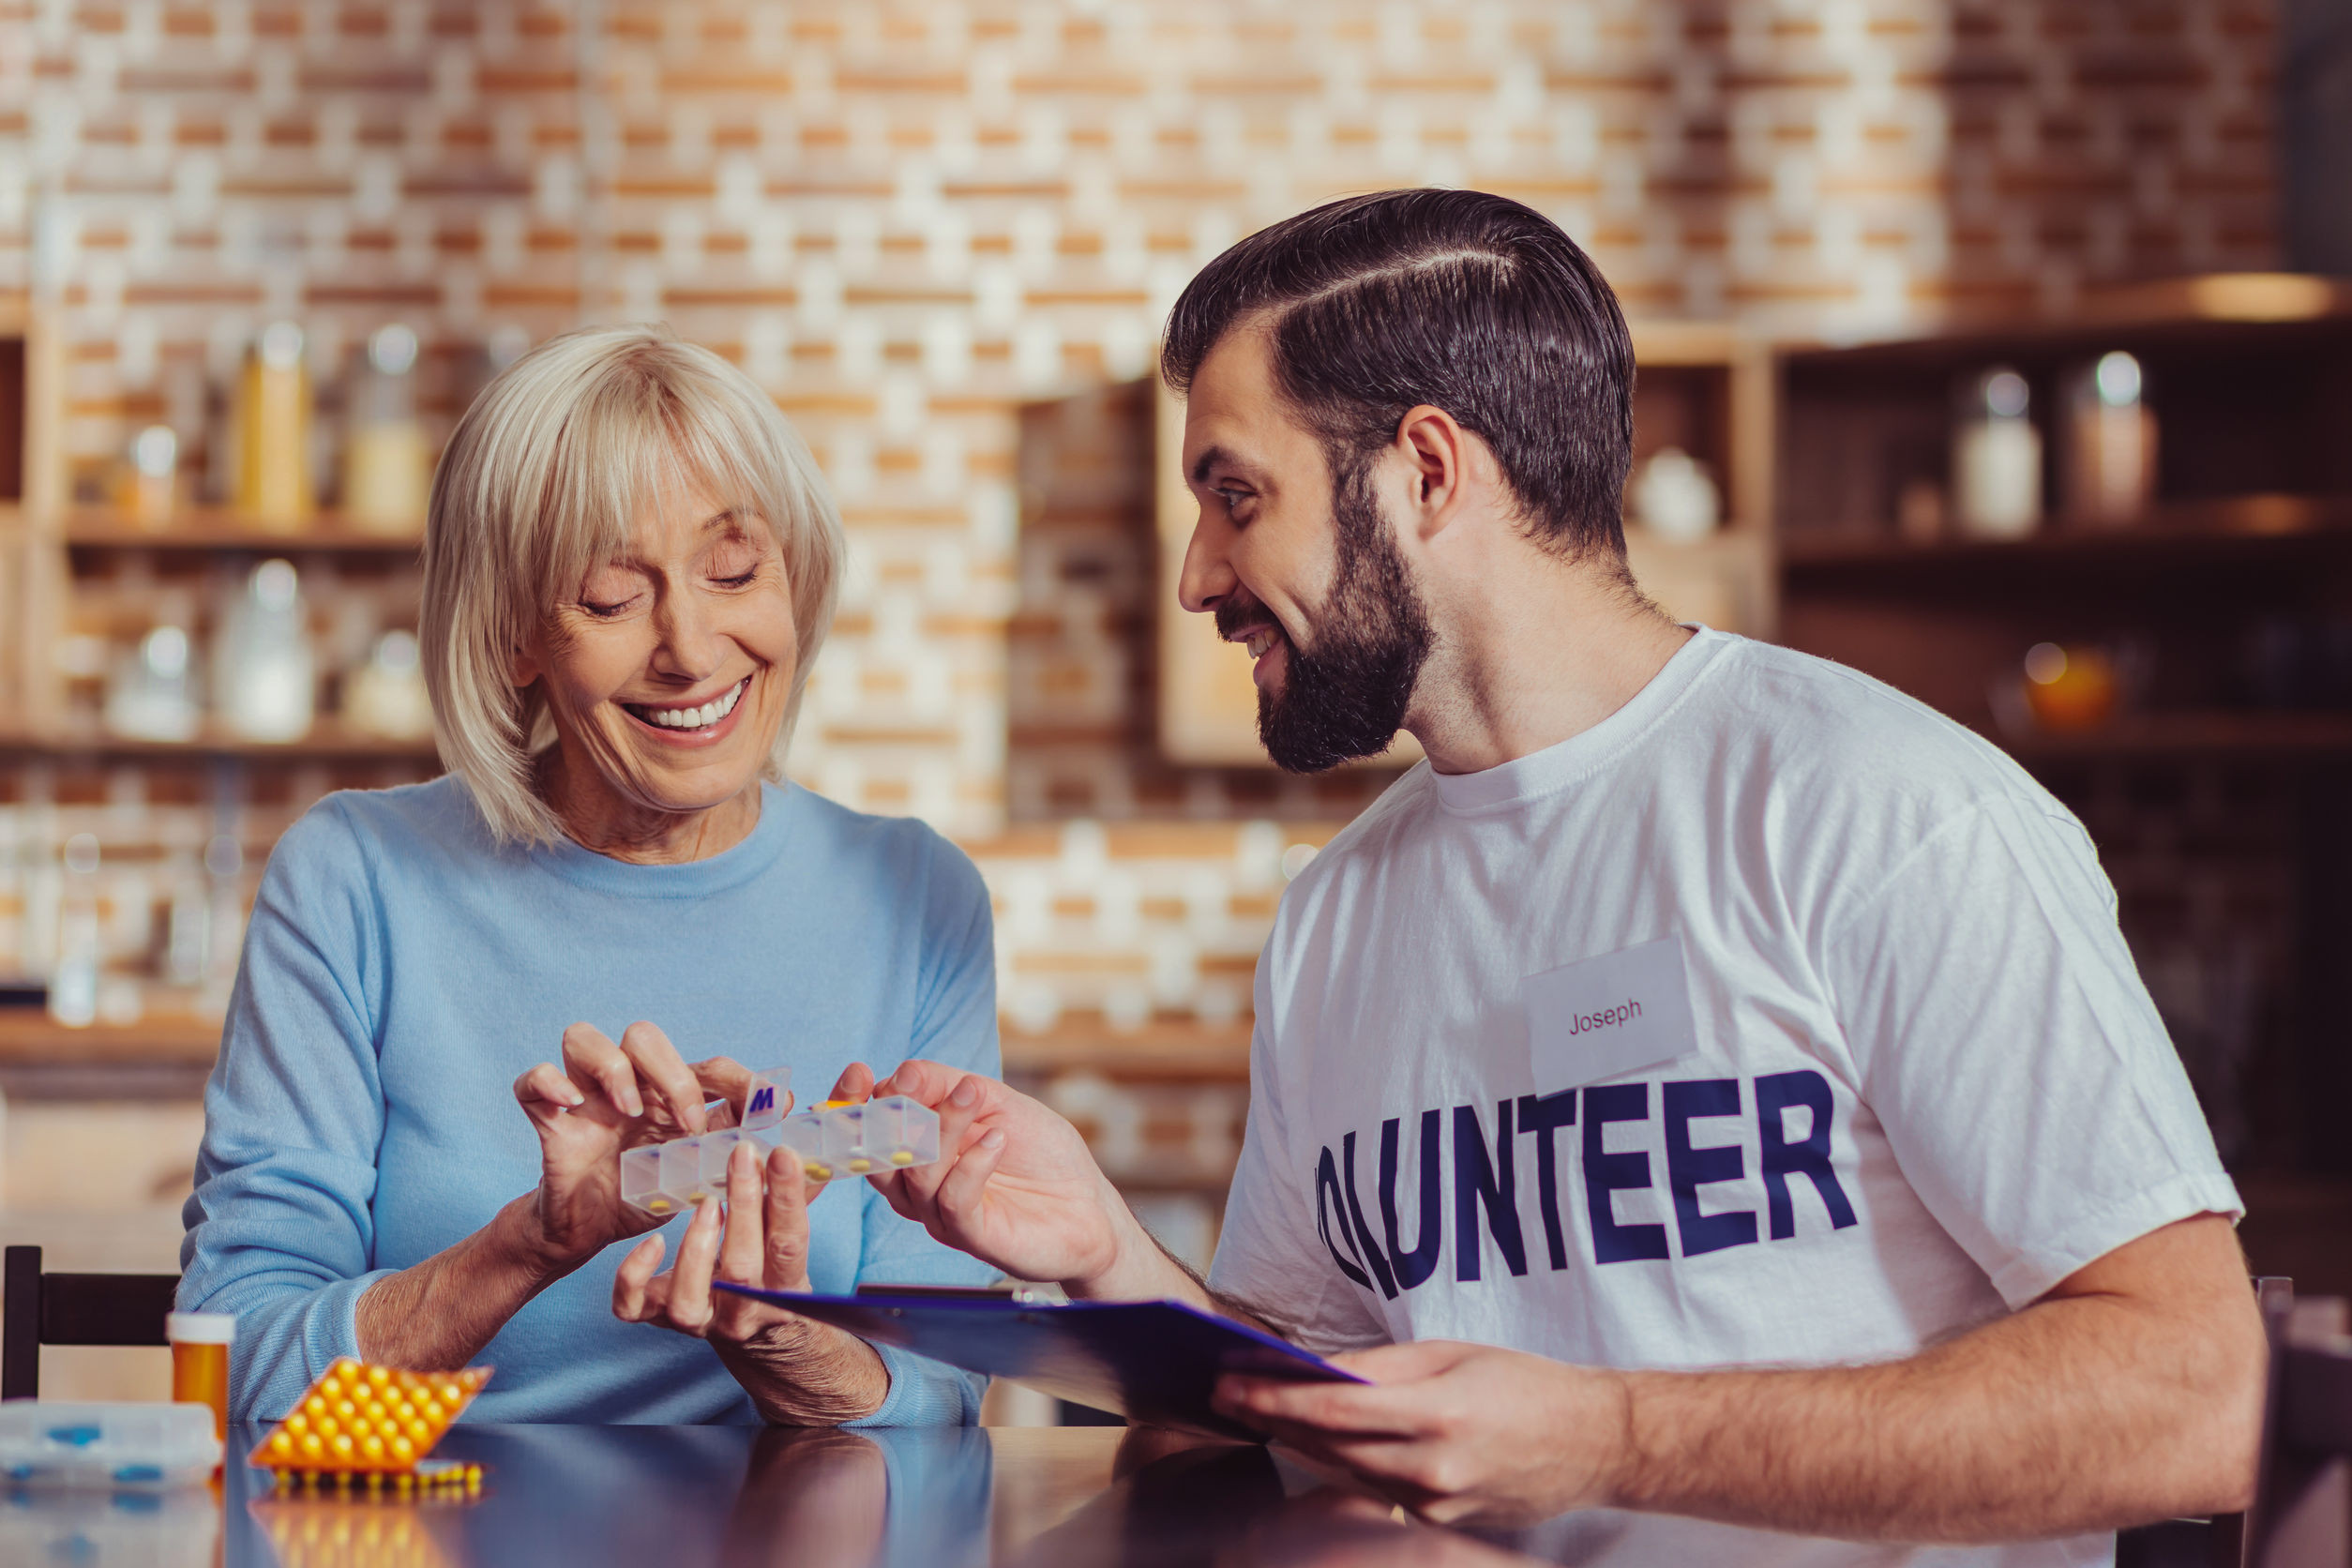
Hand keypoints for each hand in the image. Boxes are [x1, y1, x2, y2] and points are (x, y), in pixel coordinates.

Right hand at [510, 1020, 766, 1271]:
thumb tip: (786, 1119)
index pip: (705, 1065)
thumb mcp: (696, 1177)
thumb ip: (733, 1149)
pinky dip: (547, 1082)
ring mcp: (584, 1100)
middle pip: (642, 1036)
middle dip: (673, 1073)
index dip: (738, 1079)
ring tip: (630, 1110)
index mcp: (668, 1098)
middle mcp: (627, 1087)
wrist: (586, 1233)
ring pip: (583, 1038)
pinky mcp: (549, 1121)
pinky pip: (532, 1081)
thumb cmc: (641, 1196)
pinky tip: (571, 1104)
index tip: (765, 1109)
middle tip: (689, 1123)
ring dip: (613, 1067)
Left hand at [609, 1062, 889, 1424]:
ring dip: (696, 1246)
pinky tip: (649, 1241)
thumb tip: (852, 1084)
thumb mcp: (798, 1219)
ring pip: (689, 1300)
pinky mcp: (653, 1317)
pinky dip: (636, 1276)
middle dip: (744, 1208)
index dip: (787, 1198)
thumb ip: (814, 1163)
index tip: (783, 1152)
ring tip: (705, 1201)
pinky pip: (633, 1309)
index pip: (790, 1243)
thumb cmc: (775, 1260)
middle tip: (742, 1152)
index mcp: (783, 1286)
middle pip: (742, 1270)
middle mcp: (741, 1311)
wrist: (752, 1333)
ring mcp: (696, 1318)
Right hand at [861, 1059, 1165, 1296]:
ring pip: (916, 1173)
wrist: (1089, 1204)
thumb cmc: (1040, 1152)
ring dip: (943, 1127)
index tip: (860, 1071)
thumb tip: (905, 1073)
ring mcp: (941, 1214)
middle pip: (876, 1155)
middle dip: (884, 1116)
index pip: (866, 1129)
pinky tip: (995, 1140)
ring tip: (972, 1097)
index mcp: (915, 1150)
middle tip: (911, 1083)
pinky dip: (971, 1164)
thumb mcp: (995, 1101)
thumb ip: (947, 1084)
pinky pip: (953, 1200)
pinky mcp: (972, 1236)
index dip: (854, 1102)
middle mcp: (918, 1186)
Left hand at [1211, 1341, 1630, 1527]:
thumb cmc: (1524, 1384)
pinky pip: (1374, 1493)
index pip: (1333, 1412)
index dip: (1273, 1399)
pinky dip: (1341, 1466)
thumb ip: (1381, 1367)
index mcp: (1437, 1414)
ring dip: (1297, 1445)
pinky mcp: (1440, 1523)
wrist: (1594, 1443)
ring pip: (1344, 1474)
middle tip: (1225, 1394)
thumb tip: (1315, 1370)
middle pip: (1328, 1448)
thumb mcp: (1452, 1354)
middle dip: (1271, 1420)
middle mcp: (1432, 1469)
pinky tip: (1313, 1444)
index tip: (1228, 1383)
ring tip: (1256, 1414)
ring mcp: (1435, 1505)